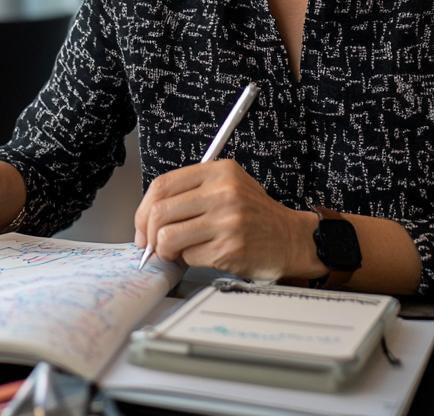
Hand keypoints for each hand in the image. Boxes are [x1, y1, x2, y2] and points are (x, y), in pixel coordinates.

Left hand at [133, 160, 326, 281]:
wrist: (292, 239)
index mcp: (220, 172)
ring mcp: (227, 221)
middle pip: (159, 212)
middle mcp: (223, 192)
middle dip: (148, 234)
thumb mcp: (229, 186)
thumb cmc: (256, 216)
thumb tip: (149, 216)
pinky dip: (189, 260)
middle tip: (152, 245)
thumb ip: (192, 192)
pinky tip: (202, 255)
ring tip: (176, 252)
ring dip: (165, 251)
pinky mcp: (229, 248)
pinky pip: (188, 257)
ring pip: (168, 237)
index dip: (143, 210)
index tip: (141, 226)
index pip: (162, 185)